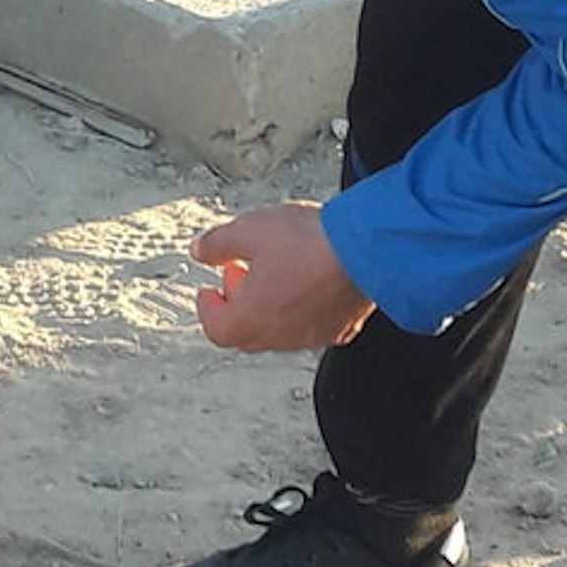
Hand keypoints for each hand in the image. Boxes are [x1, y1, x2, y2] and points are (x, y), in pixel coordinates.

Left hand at [189, 201, 375, 353]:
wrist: (365, 250)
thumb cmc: (307, 243)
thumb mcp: (248, 230)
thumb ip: (218, 243)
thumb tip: (201, 250)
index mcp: (250, 319)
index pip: (216, 328)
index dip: (208, 308)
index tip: (209, 291)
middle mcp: (279, 336)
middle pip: (246, 333)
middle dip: (237, 304)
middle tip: (239, 275)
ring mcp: (311, 335)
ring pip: (278, 331)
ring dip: (268, 307)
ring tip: (273, 273)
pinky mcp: (339, 328)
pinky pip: (311, 326)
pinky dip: (301, 310)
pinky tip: (305, 284)